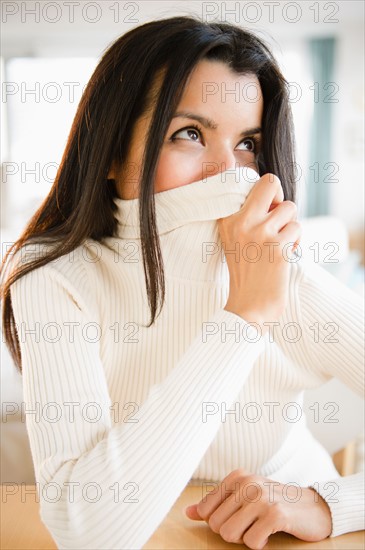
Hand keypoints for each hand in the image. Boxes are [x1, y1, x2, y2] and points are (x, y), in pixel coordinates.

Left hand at [184, 469, 331, 548]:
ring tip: (260, 527)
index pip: (206, 510)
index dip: (219, 522)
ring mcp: (262, 497)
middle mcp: (248, 482)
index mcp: (237, 476)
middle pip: (217, 525)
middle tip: (252, 524)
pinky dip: (260, 544)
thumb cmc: (274, 503)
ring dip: (245, 538)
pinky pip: (251, 542)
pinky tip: (271, 533)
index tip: (238, 517)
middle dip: (233, 532)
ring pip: (230, 534)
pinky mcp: (276, 514)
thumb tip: (188, 513)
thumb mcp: (244, 498)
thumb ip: (216, 505)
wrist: (313, 507)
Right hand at [218, 173, 300, 327]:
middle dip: (280, 199)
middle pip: (271, 183)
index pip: (254, 184)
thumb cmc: (245, 273)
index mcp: (227, 219)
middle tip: (278, 218)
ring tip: (279, 243)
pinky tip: (284, 256)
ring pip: (290, 208)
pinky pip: (297, 229)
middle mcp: (241, 222)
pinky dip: (295, 242)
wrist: (248, 306)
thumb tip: (274, 195)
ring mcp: (260, 233)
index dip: (267, 196)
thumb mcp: (234, 240)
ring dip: (290, 226)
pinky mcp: (278, 247)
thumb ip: (247, 216)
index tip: (267, 211)